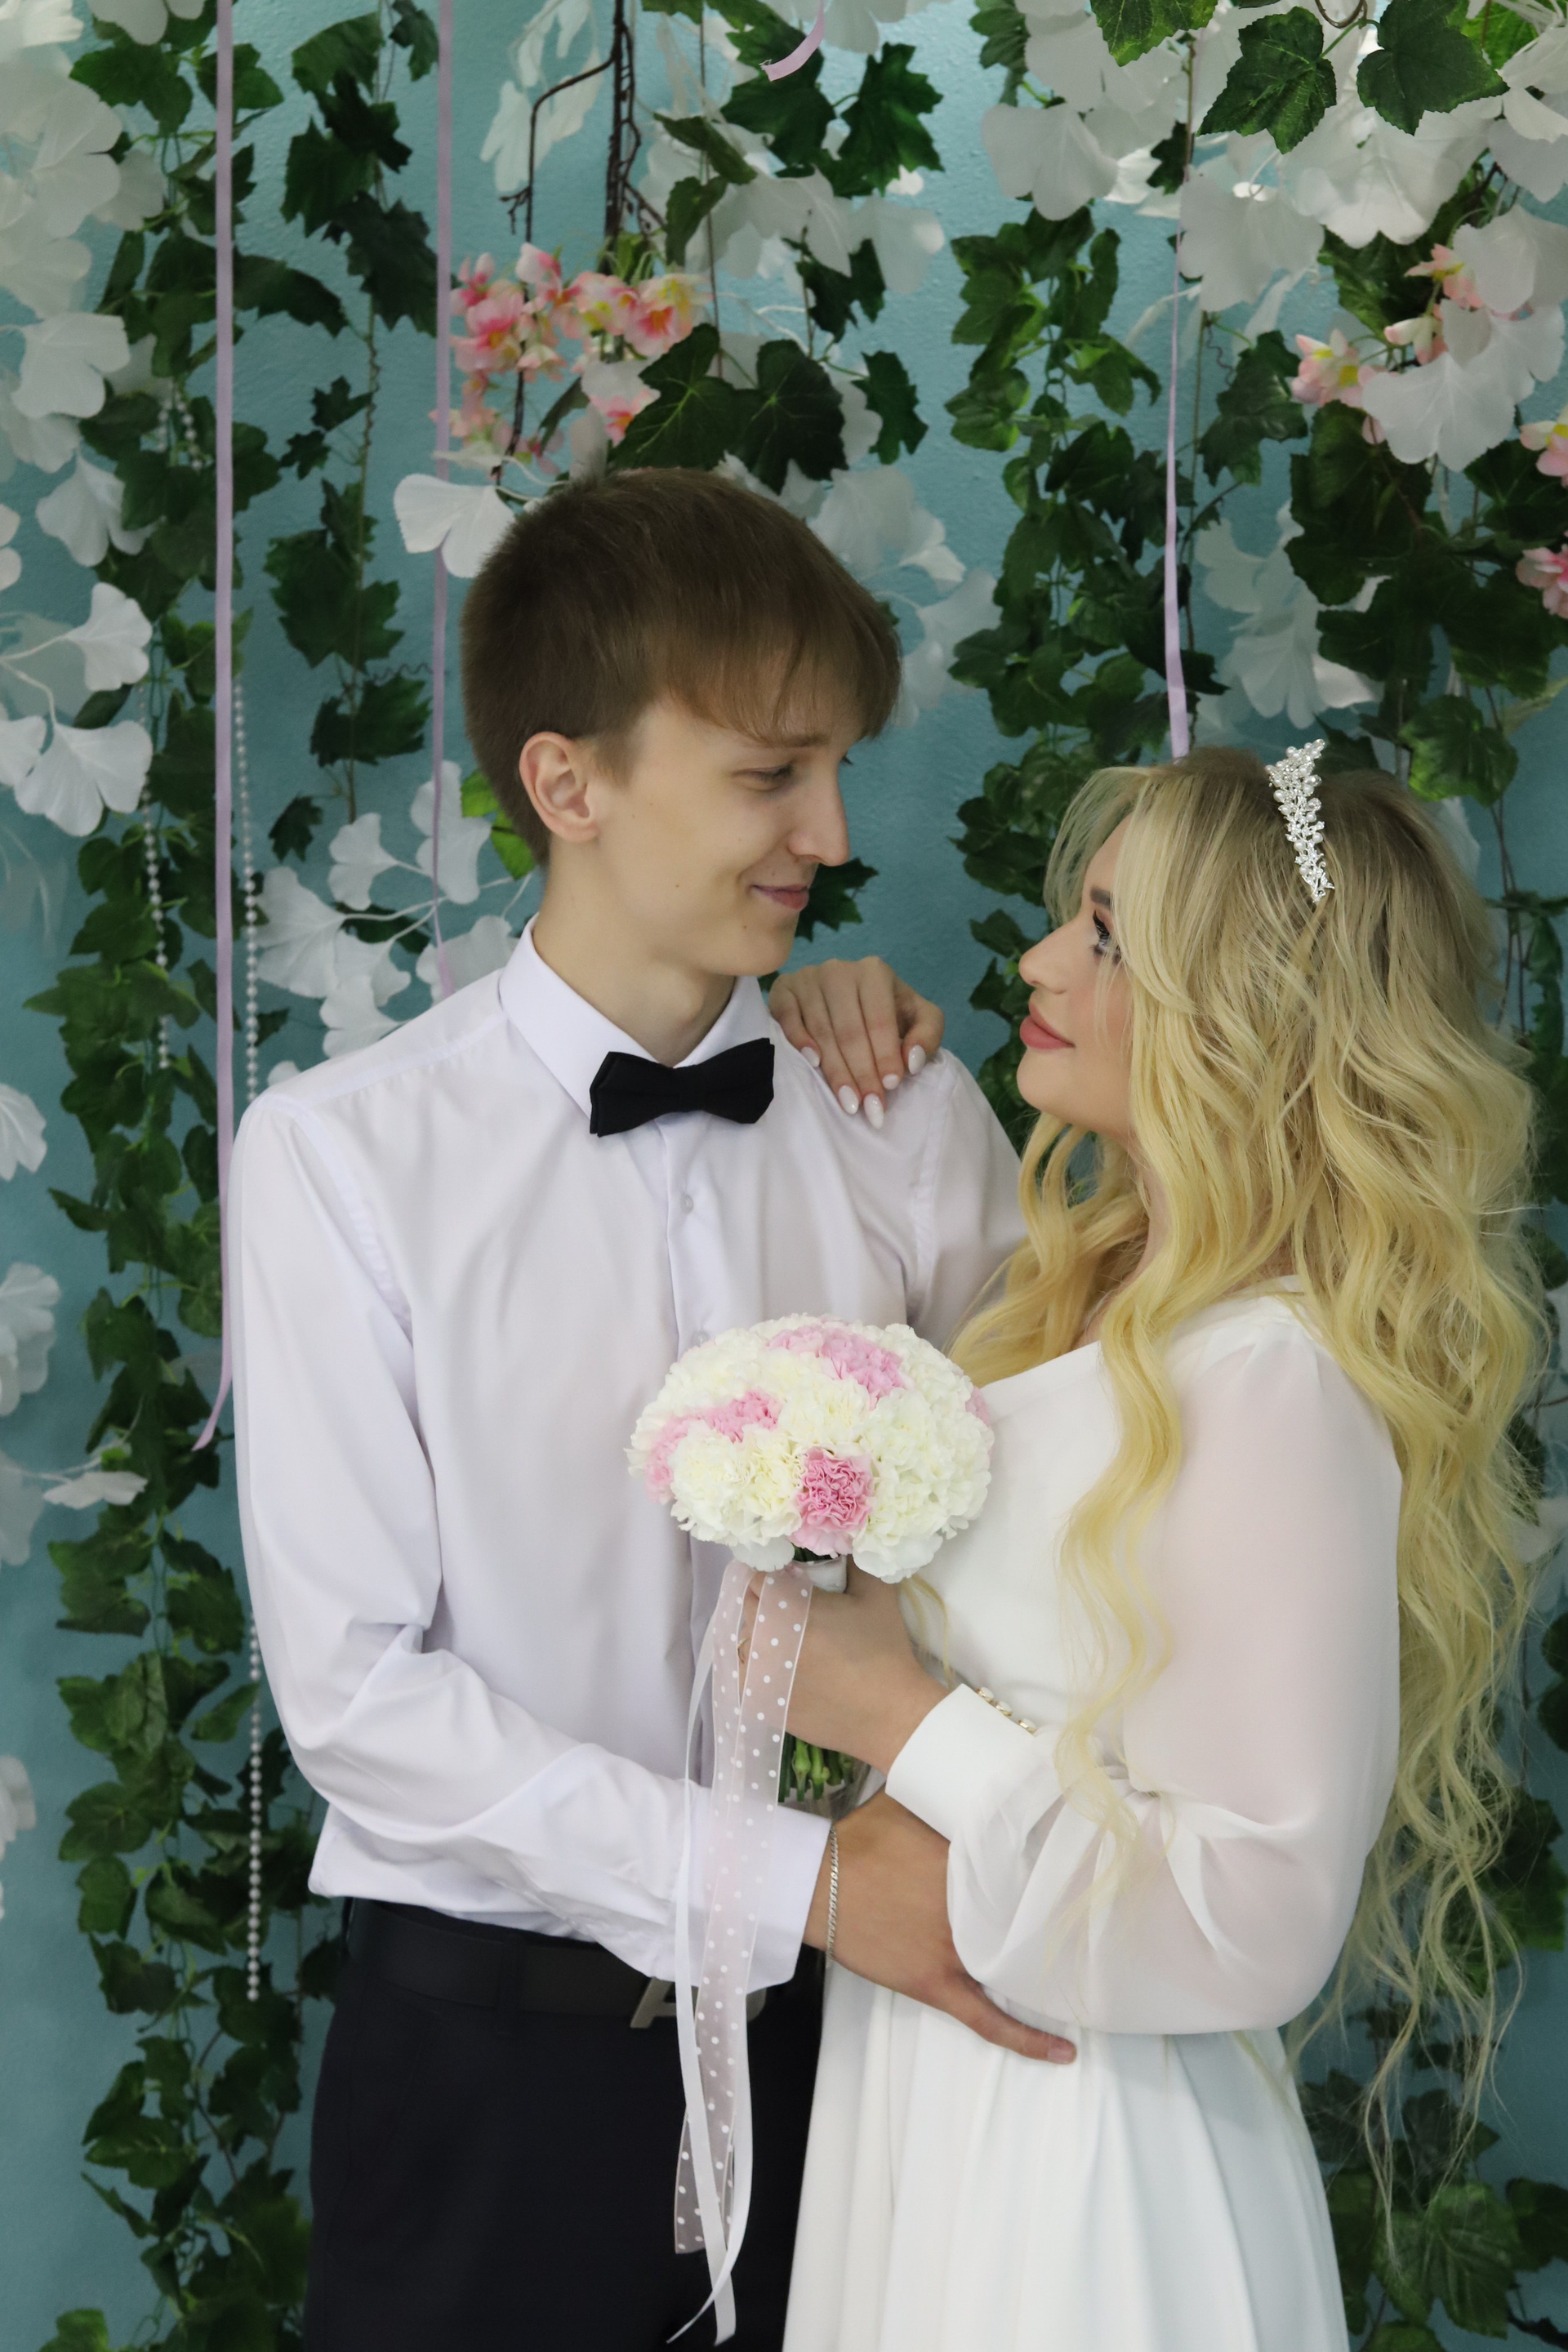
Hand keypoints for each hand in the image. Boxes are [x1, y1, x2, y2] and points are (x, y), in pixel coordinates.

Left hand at [742, 1565, 944, 1776]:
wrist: (891, 1716)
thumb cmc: (883, 1651)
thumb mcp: (876, 1594)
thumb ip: (853, 1562)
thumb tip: (839, 1541)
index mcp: (785, 1609)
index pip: (756, 1580)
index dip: (771, 1576)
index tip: (789, 1579)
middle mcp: (762, 1641)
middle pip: (749, 1611)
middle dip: (766, 1604)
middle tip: (794, 1608)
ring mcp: (759, 1677)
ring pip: (745, 1645)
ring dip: (761, 1637)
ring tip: (791, 1641)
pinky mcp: (763, 1704)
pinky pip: (748, 1678)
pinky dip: (761, 1670)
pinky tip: (787, 1669)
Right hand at [768, 957, 944, 1127]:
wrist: (846, 995)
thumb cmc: (885, 1011)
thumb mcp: (917, 1017)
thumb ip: (928, 1034)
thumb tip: (911, 1060)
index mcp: (874, 972)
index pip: (879, 1020)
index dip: (885, 1055)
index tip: (890, 1086)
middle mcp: (839, 970)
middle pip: (850, 1030)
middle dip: (862, 1073)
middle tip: (870, 1107)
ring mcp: (808, 978)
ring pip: (821, 1031)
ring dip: (836, 1070)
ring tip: (848, 1102)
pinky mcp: (783, 989)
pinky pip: (788, 1017)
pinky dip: (799, 1041)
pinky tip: (813, 1064)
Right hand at [804, 1792, 1075, 2064]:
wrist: (816, 1882)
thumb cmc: (860, 1839)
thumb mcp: (910, 1801)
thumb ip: (950, 1797)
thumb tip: (980, 1774)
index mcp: (971, 1863)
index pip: (1032, 1868)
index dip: (1061, 1873)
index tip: (1089, 1871)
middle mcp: (972, 1908)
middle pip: (1032, 1917)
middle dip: (1062, 1919)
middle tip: (1097, 1922)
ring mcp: (957, 1951)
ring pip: (1017, 1965)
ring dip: (1049, 1971)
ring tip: (1090, 1979)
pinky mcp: (938, 1984)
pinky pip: (989, 2020)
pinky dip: (1026, 2040)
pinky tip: (1062, 2053)